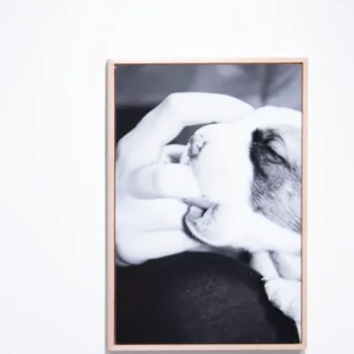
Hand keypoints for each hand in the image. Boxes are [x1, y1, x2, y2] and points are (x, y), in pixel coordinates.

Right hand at [114, 92, 252, 265]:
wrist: (109, 228)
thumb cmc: (143, 186)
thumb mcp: (153, 158)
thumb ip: (188, 150)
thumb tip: (244, 139)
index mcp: (136, 146)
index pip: (175, 111)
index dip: (216, 107)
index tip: (244, 116)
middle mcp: (130, 179)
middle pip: (169, 179)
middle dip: (206, 183)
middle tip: (232, 183)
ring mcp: (131, 216)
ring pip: (188, 217)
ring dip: (215, 214)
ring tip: (227, 210)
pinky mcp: (138, 246)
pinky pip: (190, 242)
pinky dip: (210, 236)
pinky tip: (212, 229)